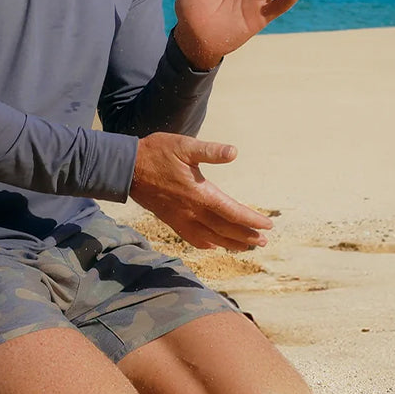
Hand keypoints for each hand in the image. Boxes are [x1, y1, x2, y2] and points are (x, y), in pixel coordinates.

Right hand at [129, 132, 272, 250]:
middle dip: (247, 236)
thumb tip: (234, 152)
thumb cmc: (156, 153)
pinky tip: (214, 245)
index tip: (268, 225)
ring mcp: (181, 218)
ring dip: (231, 243)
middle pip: (225, 229)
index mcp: (200, 193)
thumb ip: (210, 151)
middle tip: (264, 241)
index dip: (252, 220)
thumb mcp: (184, 145)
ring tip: (246, 247)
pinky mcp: (171, 220)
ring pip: (211, 238)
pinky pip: (192, 238)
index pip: (233, 212)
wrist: (126, 168)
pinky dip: (207, 244)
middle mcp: (192, 211)